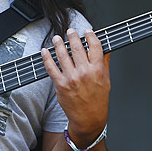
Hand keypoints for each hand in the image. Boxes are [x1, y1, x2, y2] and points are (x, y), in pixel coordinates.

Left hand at [41, 28, 110, 145]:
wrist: (89, 119)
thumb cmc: (98, 101)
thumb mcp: (106, 80)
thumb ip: (105, 63)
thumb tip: (106, 48)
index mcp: (97, 70)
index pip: (94, 46)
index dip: (90, 36)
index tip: (87, 31)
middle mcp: (84, 73)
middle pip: (77, 48)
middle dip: (72, 36)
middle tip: (69, 31)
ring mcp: (71, 78)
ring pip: (63, 55)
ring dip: (58, 44)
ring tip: (56, 39)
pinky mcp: (61, 85)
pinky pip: (51, 68)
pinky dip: (47, 58)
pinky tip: (45, 51)